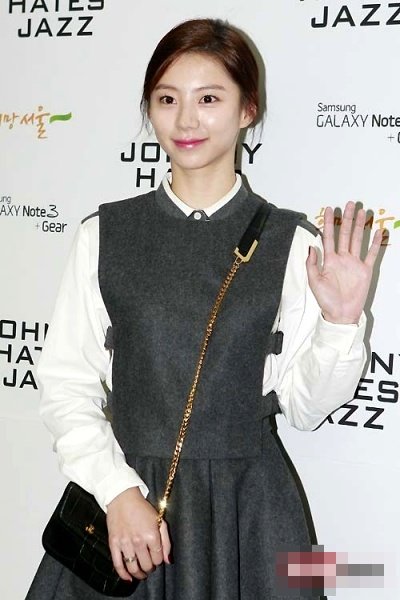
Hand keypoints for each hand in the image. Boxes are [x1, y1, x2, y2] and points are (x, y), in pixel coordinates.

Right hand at [106, 487, 170, 581]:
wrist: (123, 498)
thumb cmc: (142, 508)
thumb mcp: (159, 521)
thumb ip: (166, 541)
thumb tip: (168, 561)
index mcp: (151, 535)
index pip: (158, 559)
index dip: (159, 561)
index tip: (156, 557)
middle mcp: (138, 541)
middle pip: (147, 565)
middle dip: (150, 568)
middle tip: (149, 565)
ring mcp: (125, 543)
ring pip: (133, 568)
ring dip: (139, 574)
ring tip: (141, 573)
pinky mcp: (113, 544)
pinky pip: (118, 564)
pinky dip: (123, 574)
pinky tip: (128, 578)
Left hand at [306, 202, 382, 323]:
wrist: (341, 314)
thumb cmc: (326, 300)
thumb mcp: (314, 282)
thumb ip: (312, 264)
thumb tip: (312, 246)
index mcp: (329, 260)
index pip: (328, 237)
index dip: (328, 223)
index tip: (329, 210)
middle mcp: (342, 259)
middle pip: (345, 234)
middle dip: (346, 219)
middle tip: (349, 204)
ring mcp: (354, 263)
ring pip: (358, 240)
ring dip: (360, 226)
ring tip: (362, 211)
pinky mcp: (365, 271)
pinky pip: (371, 254)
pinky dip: (375, 243)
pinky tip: (378, 231)